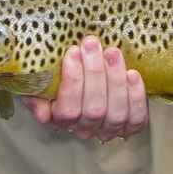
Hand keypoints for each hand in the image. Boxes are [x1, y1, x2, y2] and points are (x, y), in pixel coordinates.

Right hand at [23, 36, 147, 141]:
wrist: (88, 76)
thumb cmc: (60, 76)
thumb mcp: (41, 82)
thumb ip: (36, 93)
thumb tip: (42, 112)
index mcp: (60, 119)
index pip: (67, 110)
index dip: (72, 82)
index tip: (72, 51)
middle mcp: (85, 128)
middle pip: (93, 110)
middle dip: (95, 73)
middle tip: (93, 44)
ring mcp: (108, 129)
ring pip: (116, 114)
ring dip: (116, 81)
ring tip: (113, 53)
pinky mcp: (130, 126)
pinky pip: (136, 118)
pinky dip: (136, 97)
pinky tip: (133, 74)